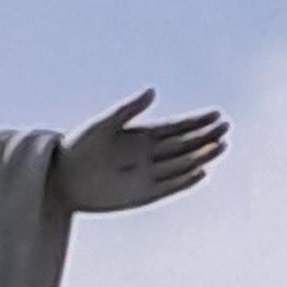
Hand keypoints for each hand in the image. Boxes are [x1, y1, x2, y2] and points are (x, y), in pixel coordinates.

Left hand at [52, 89, 227, 215]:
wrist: (61, 179)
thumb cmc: (77, 147)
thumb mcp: (102, 125)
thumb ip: (128, 110)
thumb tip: (153, 91)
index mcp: (139, 135)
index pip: (176, 127)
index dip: (196, 122)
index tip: (216, 115)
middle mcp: (147, 155)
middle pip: (183, 145)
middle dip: (204, 137)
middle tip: (225, 129)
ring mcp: (147, 175)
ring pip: (181, 165)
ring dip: (200, 157)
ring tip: (220, 147)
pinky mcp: (142, 195)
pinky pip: (169, 188)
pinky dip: (185, 181)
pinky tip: (202, 172)